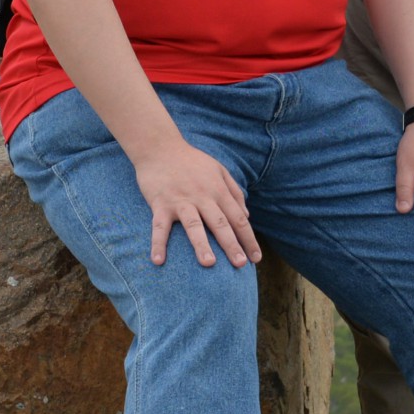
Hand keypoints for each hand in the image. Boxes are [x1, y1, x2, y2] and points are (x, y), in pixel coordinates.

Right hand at [133, 143, 261, 268]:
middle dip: (231, 245)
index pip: (238, 219)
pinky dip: (158, 243)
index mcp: (218, 190)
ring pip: (194, 225)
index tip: (255, 258)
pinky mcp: (160, 203)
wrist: (160, 147)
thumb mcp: (219, 170)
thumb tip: (246, 216)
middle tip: (240, 266)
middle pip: (220, 224)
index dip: (248, 239)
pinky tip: (158, 261)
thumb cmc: (191, 161)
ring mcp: (181, 201)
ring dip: (201, 245)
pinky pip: (159, 227)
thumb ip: (234, 192)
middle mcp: (202, 197)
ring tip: (209, 263)